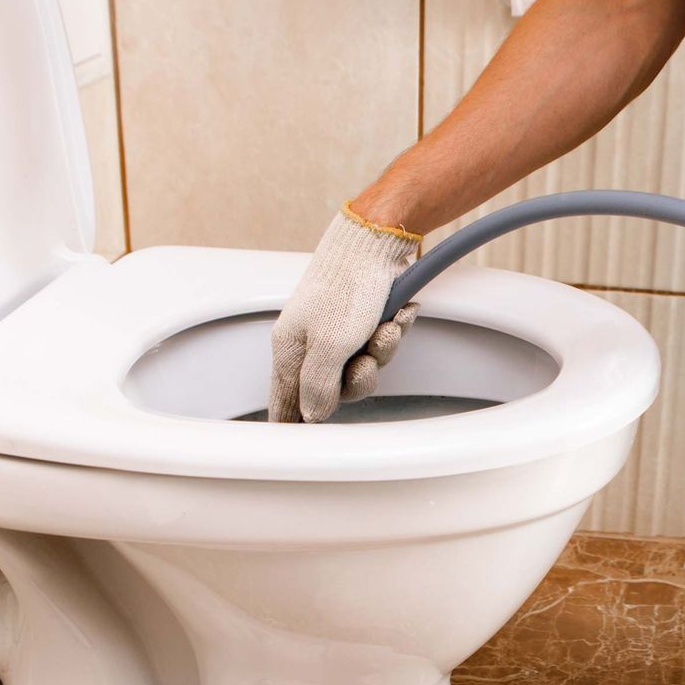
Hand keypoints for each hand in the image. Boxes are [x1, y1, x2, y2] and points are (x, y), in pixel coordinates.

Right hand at [267, 205, 421, 422]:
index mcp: (291, 350)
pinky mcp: (363, 318)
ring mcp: (338, 331)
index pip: (285, 401)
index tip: (295, 444)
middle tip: (367, 358)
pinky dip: (395, 330)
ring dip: (383, 350)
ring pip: (364, 366)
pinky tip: (400, 314)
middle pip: (336, 390)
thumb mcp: (330, 344)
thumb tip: (311, 417)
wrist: (376, 240)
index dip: (294, 423)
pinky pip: (381, 342)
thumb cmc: (347, 286)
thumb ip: (318, 386)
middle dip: (361, 378)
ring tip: (388, 328)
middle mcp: (311, 343)